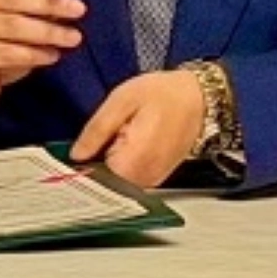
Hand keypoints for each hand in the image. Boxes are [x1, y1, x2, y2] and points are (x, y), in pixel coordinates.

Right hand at [0, 0, 83, 125]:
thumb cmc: (2, 42)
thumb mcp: (23, 21)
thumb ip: (42, 9)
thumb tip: (68, 1)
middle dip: (51, 2)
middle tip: (80, 9)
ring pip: (13, 25)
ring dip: (48, 31)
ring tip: (73, 38)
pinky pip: (6, 52)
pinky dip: (34, 53)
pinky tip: (52, 56)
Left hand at [70, 71, 205, 188]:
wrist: (200, 97)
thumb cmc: (164, 93)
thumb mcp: (122, 100)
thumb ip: (96, 129)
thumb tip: (76, 155)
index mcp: (133, 160)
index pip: (92, 179)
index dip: (81, 165)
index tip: (80, 151)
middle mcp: (145, 177)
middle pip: (103, 183)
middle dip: (95, 165)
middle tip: (102, 138)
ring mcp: (153, 180)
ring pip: (116, 182)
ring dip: (109, 165)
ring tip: (119, 138)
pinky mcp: (157, 178)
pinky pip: (130, 179)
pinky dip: (124, 166)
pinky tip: (129, 145)